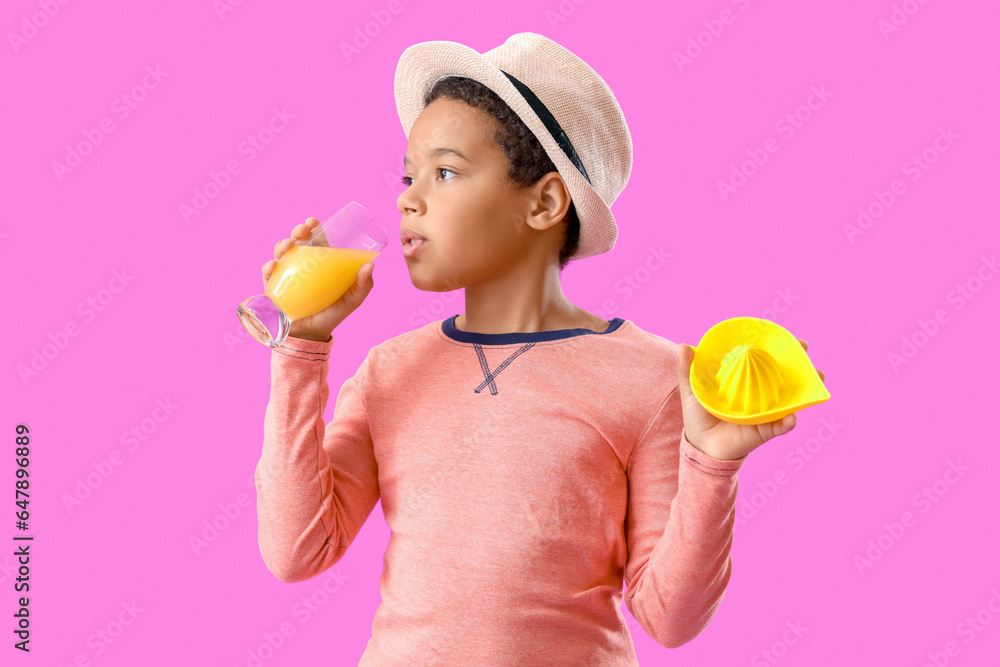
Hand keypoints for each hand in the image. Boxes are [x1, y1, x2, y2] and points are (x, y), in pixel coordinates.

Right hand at [261, 217, 375, 342]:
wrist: (311, 337)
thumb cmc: (332, 315)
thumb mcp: (351, 300)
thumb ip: (362, 285)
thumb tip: (370, 265)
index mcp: (320, 263)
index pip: (315, 240)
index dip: (312, 228)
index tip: (313, 221)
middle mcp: (301, 266)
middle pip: (297, 242)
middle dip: (296, 232)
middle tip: (301, 231)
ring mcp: (286, 275)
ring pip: (280, 254)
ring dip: (281, 245)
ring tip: (287, 246)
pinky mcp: (273, 288)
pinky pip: (268, 275)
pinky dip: (268, 268)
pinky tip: (272, 266)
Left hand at [675, 338, 826, 460]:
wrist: (700, 446)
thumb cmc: (698, 417)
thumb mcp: (691, 391)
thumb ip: (687, 370)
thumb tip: (684, 345)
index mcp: (745, 382)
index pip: (766, 361)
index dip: (780, 349)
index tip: (793, 339)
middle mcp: (760, 395)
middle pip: (784, 377)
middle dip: (801, 365)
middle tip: (806, 353)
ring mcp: (765, 413)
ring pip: (790, 399)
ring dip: (805, 391)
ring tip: (816, 379)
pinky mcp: (764, 431)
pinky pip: (779, 427)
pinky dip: (787, 422)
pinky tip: (792, 417)